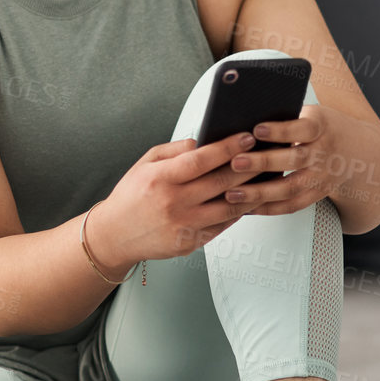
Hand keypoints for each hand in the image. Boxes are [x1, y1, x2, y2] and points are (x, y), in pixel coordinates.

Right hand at [88, 131, 257, 274]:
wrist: (114, 235)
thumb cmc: (130, 196)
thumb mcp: (144, 164)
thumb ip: (175, 150)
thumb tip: (204, 142)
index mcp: (161, 179)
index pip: (202, 159)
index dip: (228, 147)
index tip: (246, 137)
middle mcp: (173, 203)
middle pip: (221, 183)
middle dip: (248, 166)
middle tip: (264, 154)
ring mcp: (183, 226)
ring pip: (229, 208)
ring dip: (251, 192)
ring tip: (264, 179)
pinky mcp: (189, 243)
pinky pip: (221, 226)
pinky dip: (237, 212)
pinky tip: (246, 200)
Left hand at [222, 102, 351, 215]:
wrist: (358, 150)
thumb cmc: (323, 127)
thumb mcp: (312, 114)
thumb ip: (286, 118)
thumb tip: (245, 121)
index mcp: (322, 127)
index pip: (302, 129)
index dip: (280, 131)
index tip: (256, 129)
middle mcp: (324, 153)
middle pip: (294, 160)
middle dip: (263, 162)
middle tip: (235, 162)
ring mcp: (323, 177)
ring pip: (291, 188)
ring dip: (260, 192)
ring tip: (233, 193)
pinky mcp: (318, 194)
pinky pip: (293, 205)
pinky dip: (269, 208)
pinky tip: (248, 207)